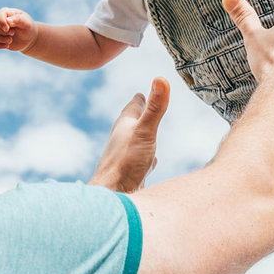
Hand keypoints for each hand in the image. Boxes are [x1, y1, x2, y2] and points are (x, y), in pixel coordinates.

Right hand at [0, 8, 36, 51]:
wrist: (27, 39)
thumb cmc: (27, 28)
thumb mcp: (26, 23)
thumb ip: (19, 20)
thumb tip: (8, 21)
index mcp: (6, 12)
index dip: (2, 22)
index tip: (7, 29)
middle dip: (3, 31)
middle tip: (13, 34)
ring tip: (10, 41)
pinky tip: (6, 46)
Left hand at [89, 78, 170, 192]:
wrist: (112, 195)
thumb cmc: (126, 163)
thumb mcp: (145, 131)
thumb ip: (155, 108)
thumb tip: (161, 78)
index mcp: (125, 125)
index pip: (133, 105)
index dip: (140, 97)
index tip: (146, 89)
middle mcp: (122, 139)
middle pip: (132, 122)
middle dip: (140, 113)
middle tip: (145, 104)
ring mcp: (126, 156)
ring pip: (135, 140)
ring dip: (142, 133)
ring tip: (147, 129)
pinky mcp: (131, 173)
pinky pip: (140, 160)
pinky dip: (147, 156)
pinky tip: (151, 161)